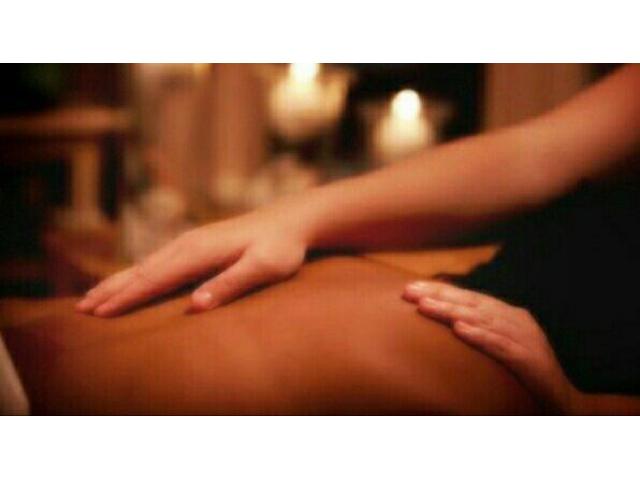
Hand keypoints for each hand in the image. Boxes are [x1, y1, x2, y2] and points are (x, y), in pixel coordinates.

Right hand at [76, 204, 307, 316]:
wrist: (291, 219)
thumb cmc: (281, 247)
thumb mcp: (264, 268)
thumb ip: (231, 284)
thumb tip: (195, 307)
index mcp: (199, 252)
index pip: (154, 279)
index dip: (126, 298)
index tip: (100, 314)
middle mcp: (188, 244)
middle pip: (141, 270)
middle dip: (111, 290)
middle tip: (81, 310)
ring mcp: (190, 242)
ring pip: (145, 264)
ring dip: (117, 281)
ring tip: (92, 298)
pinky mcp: (196, 243)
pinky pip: (157, 261)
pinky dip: (136, 273)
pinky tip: (130, 281)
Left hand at [402, 280, 578, 412]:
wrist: (563, 402)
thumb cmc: (525, 375)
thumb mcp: (501, 346)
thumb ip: (479, 332)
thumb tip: (445, 323)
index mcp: (508, 315)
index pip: (468, 298)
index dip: (440, 290)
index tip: (410, 287)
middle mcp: (515, 321)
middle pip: (471, 303)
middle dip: (438, 296)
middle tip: (409, 292)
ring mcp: (523, 338)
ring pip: (481, 320)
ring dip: (451, 311)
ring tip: (425, 306)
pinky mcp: (529, 359)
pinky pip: (500, 346)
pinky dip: (479, 336)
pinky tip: (460, 330)